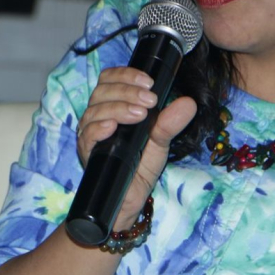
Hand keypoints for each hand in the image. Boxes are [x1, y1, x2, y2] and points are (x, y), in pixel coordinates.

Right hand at [76, 66, 196, 229]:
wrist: (129, 199)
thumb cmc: (140, 167)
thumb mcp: (160, 142)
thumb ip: (170, 122)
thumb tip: (189, 103)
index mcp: (113, 106)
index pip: (110, 79)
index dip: (126, 75)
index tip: (149, 82)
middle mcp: (98, 116)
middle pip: (102, 91)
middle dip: (127, 91)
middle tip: (150, 100)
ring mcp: (90, 134)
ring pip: (95, 110)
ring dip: (118, 108)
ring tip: (140, 114)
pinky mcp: (86, 153)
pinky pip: (86, 135)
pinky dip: (98, 128)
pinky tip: (112, 127)